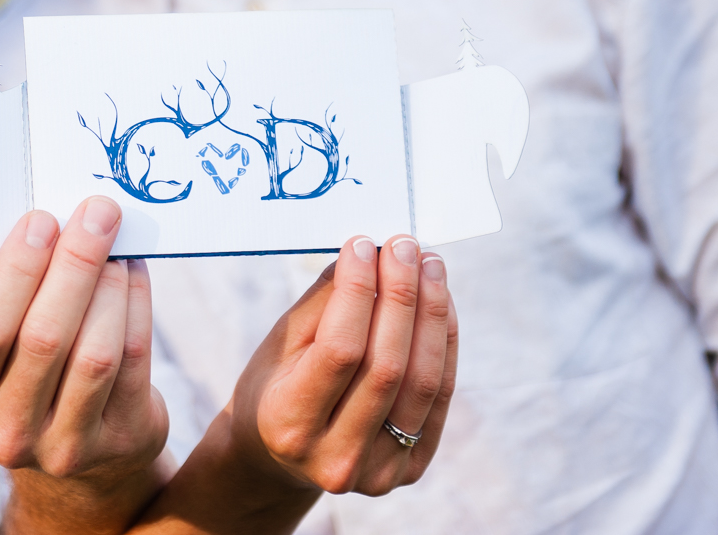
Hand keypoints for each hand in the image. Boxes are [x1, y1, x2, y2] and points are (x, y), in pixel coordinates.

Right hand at [0, 197, 168, 491]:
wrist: (79, 444)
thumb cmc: (23, 365)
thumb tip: (30, 221)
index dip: (15, 272)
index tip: (42, 219)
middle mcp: (6, 433)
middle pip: (44, 338)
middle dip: (74, 264)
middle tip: (96, 213)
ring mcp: (66, 447)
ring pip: (95, 352)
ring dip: (110, 284)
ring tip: (117, 243)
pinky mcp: (120, 440)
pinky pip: (133, 361)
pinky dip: (137, 304)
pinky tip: (132, 271)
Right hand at [230, 234, 455, 496]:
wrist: (278, 458)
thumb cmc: (273, 388)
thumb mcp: (280, 345)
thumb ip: (324, 303)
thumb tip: (370, 253)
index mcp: (290, 426)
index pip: (340, 350)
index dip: (358, 291)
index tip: (363, 245)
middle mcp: (337, 459)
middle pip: (387, 366)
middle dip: (401, 294)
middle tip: (404, 245)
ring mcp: (379, 472)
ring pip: (423, 381)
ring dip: (432, 313)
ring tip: (428, 265)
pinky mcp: (411, 468)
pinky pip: (439, 395)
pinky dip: (444, 342)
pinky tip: (439, 302)